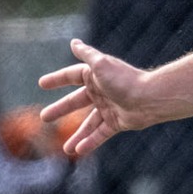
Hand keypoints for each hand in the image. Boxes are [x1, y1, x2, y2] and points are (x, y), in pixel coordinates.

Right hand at [37, 39, 161, 155]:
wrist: (150, 98)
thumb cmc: (125, 80)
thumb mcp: (101, 64)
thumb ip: (86, 55)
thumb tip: (73, 42)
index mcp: (95, 76)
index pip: (71, 76)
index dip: (57, 79)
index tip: (42, 84)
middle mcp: (101, 91)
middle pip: (76, 101)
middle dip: (60, 109)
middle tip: (44, 117)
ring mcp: (108, 108)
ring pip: (88, 124)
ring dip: (76, 135)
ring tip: (66, 149)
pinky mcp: (117, 123)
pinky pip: (101, 134)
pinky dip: (91, 142)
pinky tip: (79, 151)